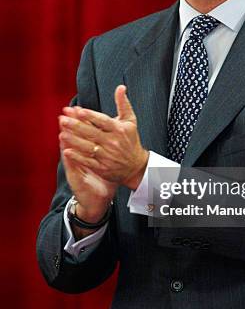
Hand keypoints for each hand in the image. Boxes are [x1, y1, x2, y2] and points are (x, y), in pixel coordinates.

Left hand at [59, 85, 148, 194]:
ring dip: (74, 141)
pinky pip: (88, 161)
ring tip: (61, 134)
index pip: (103, 121)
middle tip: (62, 119)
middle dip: (76, 126)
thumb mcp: (130, 120)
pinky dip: (77, 157)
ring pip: (88, 147)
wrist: (136, 166)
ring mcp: (107, 156)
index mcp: (119, 130)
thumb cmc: (131, 139)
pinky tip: (66, 151)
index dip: (91, 116)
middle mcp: (113, 142)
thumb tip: (120, 87)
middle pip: (92, 133)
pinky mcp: (102, 167)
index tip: (79, 110)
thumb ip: (123, 103)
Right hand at [59, 106, 116, 222]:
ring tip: (62, 128)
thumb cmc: (104, 177)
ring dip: (66, 140)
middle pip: (75, 138)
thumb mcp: (107, 160)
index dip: (82, 121)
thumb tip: (117, 128)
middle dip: (71, 126)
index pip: (85, 132)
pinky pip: (72, 167)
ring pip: (70, 151)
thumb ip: (110, 144)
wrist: (99, 199)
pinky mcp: (75, 178)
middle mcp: (80, 156)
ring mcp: (76, 166)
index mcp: (89, 150)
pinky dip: (70, 159)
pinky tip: (66, 151)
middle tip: (65, 114)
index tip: (79, 109)